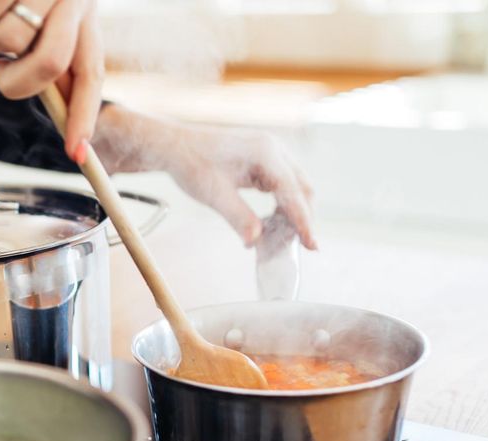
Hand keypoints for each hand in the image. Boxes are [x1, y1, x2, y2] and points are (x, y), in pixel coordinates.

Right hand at [0, 0, 102, 162]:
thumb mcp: (46, 10)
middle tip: (0, 73)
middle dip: (17, 83)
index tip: (76, 154)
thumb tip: (44, 98)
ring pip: (6, 39)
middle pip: (49, 63)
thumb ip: (47, 49)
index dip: (83, 115)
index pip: (90, 71)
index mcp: (85, 12)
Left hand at [94, 106, 316, 249]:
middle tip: (302, 247)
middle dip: (303, 218)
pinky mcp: (264, 161)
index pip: (293, 193)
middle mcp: (274, 149)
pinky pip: (282, 185)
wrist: (175, 147)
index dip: (304, 222)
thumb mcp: (214, 195)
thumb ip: (238, 217)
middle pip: (302, 189)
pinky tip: (274, 224)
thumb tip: (256, 241)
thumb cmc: (192, 165)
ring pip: (295, 187)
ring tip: (286, 239)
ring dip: (294, 212)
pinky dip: (282, 205)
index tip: (312, 245)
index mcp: (265, 153)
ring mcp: (271, 153)